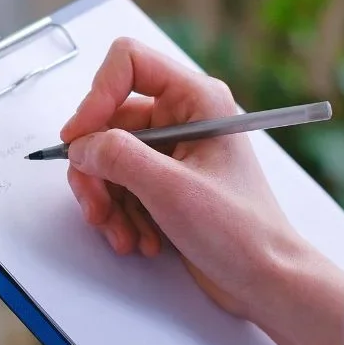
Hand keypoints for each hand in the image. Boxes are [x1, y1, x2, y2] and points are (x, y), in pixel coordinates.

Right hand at [60, 37, 303, 319]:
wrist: (265, 281)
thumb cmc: (241, 232)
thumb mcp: (171, 189)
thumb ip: (118, 157)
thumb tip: (80, 146)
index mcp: (196, 99)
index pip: (128, 63)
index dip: (96, 95)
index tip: (79, 137)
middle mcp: (180, 116)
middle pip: (106, 120)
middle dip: (96, 169)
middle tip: (96, 207)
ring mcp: (169, 149)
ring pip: (105, 156)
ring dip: (105, 199)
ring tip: (122, 233)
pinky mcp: (160, 179)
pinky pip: (115, 183)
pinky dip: (117, 213)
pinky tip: (136, 238)